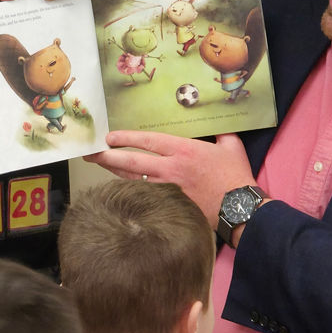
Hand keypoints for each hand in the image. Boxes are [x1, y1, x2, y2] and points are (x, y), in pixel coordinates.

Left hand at [84, 131, 255, 229]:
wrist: (240, 208)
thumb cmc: (235, 176)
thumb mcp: (230, 146)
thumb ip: (220, 133)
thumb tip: (218, 124)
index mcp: (183, 150)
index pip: (147, 141)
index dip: (126, 138)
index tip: (109, 138)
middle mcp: (170, 169)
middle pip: (131, 162)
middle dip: (108, 157)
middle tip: (91, 154)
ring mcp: (168, 189)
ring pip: (134, 180)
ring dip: (115, 173)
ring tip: (100, 166)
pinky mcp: (169, 205)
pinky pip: (145, 196)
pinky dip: (131, 191)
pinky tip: (119, 188)